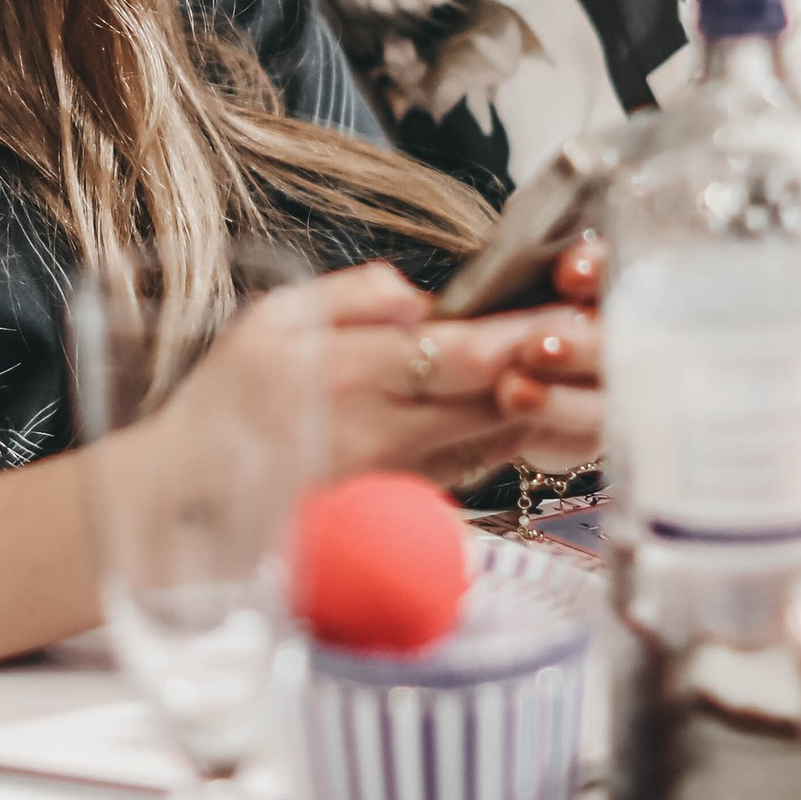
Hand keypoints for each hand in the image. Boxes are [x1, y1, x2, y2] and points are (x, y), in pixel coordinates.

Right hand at [147, 261, 601, 505]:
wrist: (190, 503)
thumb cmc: (226, 409)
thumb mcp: (268, 323)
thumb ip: (351, 298)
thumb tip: (419, 296)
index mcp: (351, 376)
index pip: (451, 357)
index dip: (514, 340)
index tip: (563, 317)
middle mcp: (387, 430)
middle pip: (494, 398)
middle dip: (557, 368)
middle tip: (611, 334)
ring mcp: (402, 472)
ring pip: (498, 434)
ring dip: (553, 403)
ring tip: (601, 364)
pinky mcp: (406, 500)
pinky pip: (477, 462)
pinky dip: (519, 436)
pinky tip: (553, 410)